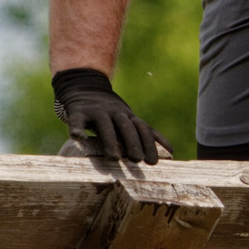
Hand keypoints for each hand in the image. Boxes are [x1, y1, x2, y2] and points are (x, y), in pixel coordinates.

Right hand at [51, 68, 168, 163]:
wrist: (85, 86)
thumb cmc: (111, 111)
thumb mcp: (130, 119)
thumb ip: (146, 133)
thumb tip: (171, 151)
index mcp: (128, 116)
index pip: (142, 130)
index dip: (149, 145)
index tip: (153, 163)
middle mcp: (115, 113)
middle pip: (126, 128)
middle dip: (133, 144)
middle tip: (137, 160)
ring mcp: (96, 111)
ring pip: (104, 126)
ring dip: (110, 141)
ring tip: (114, 158)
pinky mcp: (77, 111)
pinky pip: (77, 120)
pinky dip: (77, 129)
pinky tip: (79, 138)